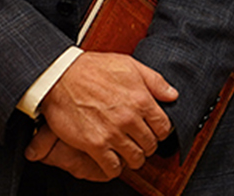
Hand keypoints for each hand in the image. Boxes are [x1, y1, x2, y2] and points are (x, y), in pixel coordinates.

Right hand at [32, 52, 177, 178]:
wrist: (60, 77)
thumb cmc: (92, 69)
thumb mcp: (129, 65)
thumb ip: (155, 81)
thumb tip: (173, 95)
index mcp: (141, 99)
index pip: (164, 128)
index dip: (160, 132)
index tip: (154, 132)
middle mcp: (129, 118)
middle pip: (150, 145)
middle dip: (147, 145)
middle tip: (140, 143)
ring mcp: (113, 133)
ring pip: (135, 159)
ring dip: (133, 158)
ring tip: (128, 152)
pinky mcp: (95, 145)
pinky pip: (113, 167)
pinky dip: (115, 168)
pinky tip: (113, 160)